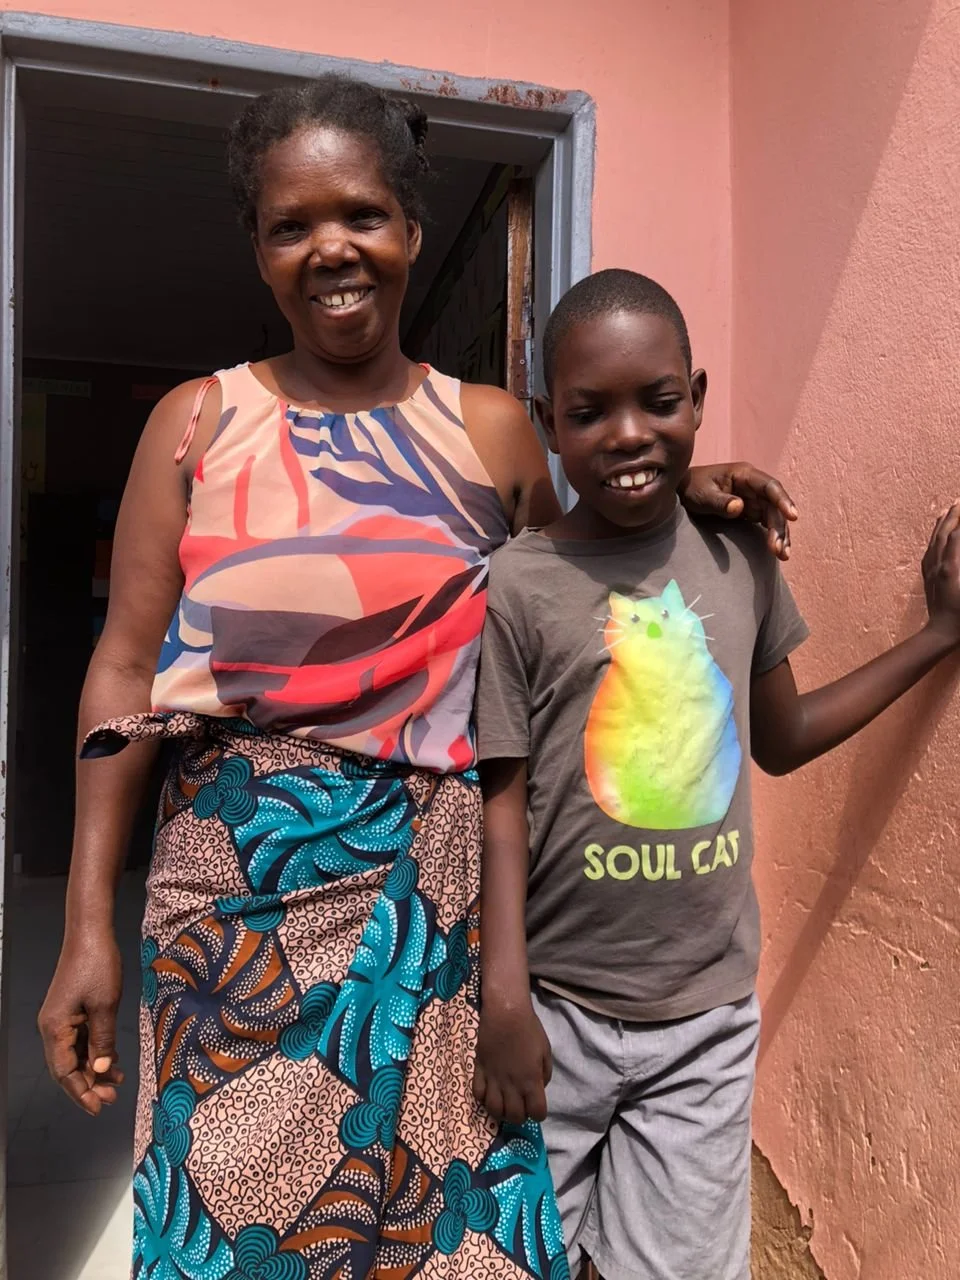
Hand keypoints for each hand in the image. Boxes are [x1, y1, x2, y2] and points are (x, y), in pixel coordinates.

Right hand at [38, 929, 123, 1115]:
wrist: (91, 933)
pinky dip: (96, 1052)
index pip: (64, 1072)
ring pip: (75, 1055)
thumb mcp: (105, 1005)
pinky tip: (113, 1060)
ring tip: (117, 1081)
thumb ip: (103, 1041)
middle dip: (89, 1085)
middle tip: (112, 1097)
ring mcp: (61, 1019)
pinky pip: (81, 1040)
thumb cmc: (97, 964)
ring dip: (94, 1069)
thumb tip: (100, 1069)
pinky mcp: (72, 1011)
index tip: (98, 1107)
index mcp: (55, 1028)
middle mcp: (53, 1027)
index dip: (80, 1092)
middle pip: (67, 1067)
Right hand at [473, 999, 551, 1123]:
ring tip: (504, 1104)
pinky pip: (478, 1094)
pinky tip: (489, 1093)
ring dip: (501, 1112)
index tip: (536, 1106)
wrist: (505, 1013)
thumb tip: (538, 1088)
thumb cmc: (529, 1029)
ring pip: (494, 1110)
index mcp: (531, 1081)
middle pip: (514, 1117)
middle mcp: (512, 1086)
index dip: (538, 1113)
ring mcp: (493, 1080)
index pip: (537, 1113)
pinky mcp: (479, 1071)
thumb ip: (545, 1074)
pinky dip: (484, 1099)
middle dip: (519, 1116)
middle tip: (519, 1106)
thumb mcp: (546, 1051)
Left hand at [679, 463, 797, 559]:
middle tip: (778, 549)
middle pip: (774, 506)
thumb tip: (740, 507)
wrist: (682, 492)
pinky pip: (767, 523)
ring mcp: (754, 499)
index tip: (792, 516)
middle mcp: (754, 486)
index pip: (770, 486)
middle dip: (779, 527)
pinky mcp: (751, 511)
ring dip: (780, 535)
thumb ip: (720, 501)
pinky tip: (778, 551)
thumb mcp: (702, 494)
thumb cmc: (692, 488)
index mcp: (744, 474)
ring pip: (774, 516)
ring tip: (782, 555)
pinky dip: (773, 536)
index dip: (783, 500)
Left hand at [922, 503, 959, 644]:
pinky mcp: (928, 578)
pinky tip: (936, 536)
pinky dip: (935, 539)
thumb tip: (959, 541)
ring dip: (941, 524)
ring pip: (934, 541)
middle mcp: (937, 566)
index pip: (957, 537)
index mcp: (950, 567)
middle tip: (959, 501)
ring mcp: (930, 572)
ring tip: (946, 510)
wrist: (941, 633)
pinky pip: (929, 552)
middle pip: (943, 534)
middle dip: (952, 516)